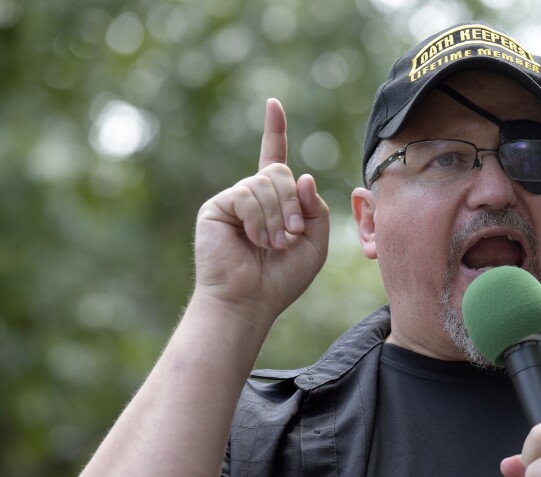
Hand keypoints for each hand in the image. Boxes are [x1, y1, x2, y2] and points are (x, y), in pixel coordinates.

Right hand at [193, 98, 329, 321]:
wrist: (250, 301)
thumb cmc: (281, 278)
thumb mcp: (315, 243)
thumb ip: (316, 209)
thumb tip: (304, 176)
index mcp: (274, 201)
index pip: (274, 158)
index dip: (274, 131)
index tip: (273, 104)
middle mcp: (251, 196)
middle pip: (280, 172)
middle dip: (292, 203)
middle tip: (291, 234)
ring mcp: (233, 199)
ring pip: (265, 183)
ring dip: (277, 216)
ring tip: (272, 244)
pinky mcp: (217, 207)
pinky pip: (247, 195)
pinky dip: (259, 219)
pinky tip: (254, 240)